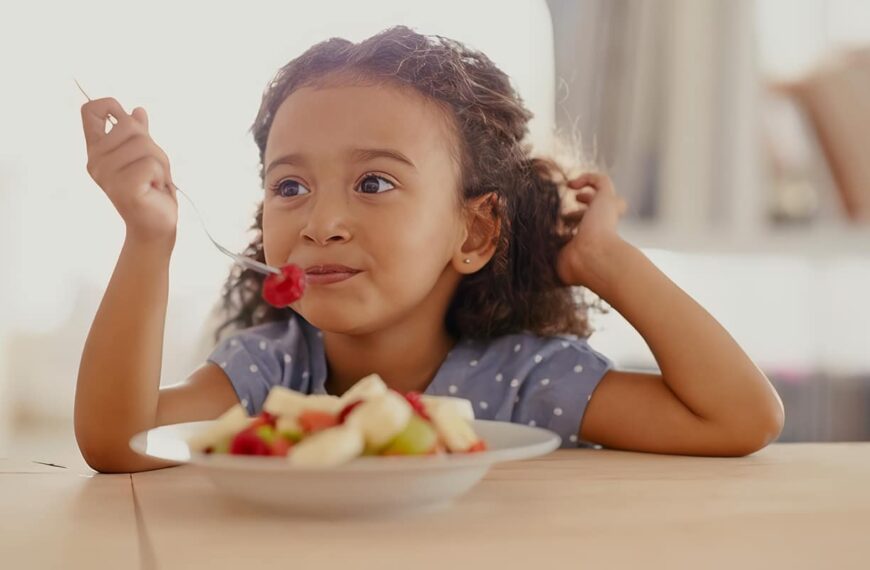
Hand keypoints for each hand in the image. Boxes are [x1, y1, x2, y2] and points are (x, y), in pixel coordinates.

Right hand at [81, 98, 177, 245]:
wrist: (155, 225)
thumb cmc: (151, 190)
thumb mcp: (146, 157)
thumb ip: (139, 135)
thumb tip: (138, 110)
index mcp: (98, 150)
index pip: (90, 111)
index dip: (110, 105)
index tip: (127, 118)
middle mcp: (96, 161)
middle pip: (129, 125)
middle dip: (152, 145)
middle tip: (152, 170)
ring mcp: (107, 175)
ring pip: (144, 145)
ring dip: (160, 163)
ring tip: (154, 181)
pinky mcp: (123, 188)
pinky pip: (150, 165)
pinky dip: (161, 176)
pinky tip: (154, 189)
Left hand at [556, 172, 627, 287]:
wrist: (590, 259)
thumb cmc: (574, 264)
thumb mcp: (557, 259)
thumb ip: (550, 252)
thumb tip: (532, 252)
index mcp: (594, 242)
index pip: (590, 231)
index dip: (578, 225)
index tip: (563, 225)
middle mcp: (604, 227)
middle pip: (601, 214)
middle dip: (585, 211)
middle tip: (567, 215)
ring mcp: (608, 212)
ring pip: (606, 196)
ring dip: (589, 195)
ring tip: (574, 194)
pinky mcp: (608, 199)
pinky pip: (601, 181)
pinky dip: (587, 178)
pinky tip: (570, 185)